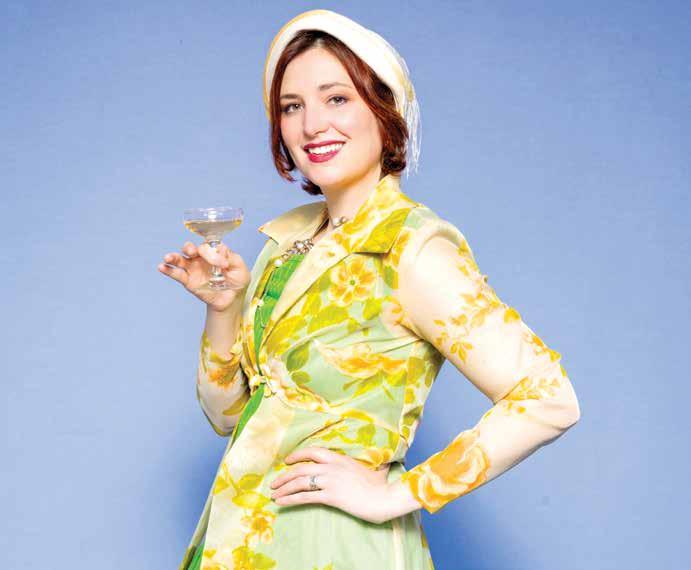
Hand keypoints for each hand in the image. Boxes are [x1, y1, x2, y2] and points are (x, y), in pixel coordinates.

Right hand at [157, 241, 250, 311]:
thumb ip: (232, 257)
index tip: (223, 264)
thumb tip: (220, 250)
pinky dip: (168, 270)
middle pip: (191, 248)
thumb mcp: (240, 268)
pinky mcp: (188, 281)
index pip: (208, 245)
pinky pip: (176, 274)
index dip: (213, 251)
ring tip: (168, 257)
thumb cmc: (237, 281)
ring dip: (173, 257)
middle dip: (189, 248)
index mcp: (213, 252)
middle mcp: (201, 258)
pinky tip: (162, 267)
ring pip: (180, 259)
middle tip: (192, 252)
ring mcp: (193, 269)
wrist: (232, 300)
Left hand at [269, 447, 421, 524]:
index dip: (298, 455)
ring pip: (300, 481)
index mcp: (340, 459)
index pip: (313, 451)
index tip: (288, 460)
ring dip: (284, 487)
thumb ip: (375, 464)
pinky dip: (290, 499)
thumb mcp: (376, 469)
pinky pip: (305, 496)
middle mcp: (332, 467)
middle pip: (301, 467)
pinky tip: (282, 502)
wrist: (385, 498)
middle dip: (285, 475)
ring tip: (273, 494)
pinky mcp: (331, 496)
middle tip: (274, 482)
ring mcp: (330, 481)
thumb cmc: (382, 486)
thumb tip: (383, 463)